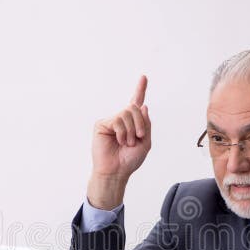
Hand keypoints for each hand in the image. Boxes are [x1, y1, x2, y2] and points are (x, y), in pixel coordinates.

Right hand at [87, 76, 151, 209]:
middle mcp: (121, 120)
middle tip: (138, 137)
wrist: (116, 171)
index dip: (140, 89)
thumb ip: (146, 124)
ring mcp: (111, 121)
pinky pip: (117, 120)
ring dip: (131, 130)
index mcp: (132, 123)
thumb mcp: (145, 142)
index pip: (136, 103)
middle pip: (134, 108)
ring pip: (126, 113)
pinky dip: (122, 132)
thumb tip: (143, 106)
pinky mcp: (102, 125)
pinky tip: (119, 141)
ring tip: (126, 143)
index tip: (144, 77)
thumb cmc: (129, 160)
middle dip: (141, 123)